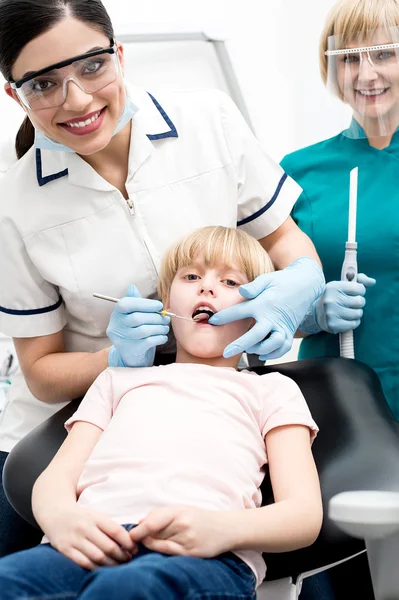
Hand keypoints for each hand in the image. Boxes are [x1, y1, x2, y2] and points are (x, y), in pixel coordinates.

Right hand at [42, 505, 136, 569]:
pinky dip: (96, 568)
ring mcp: (75, 539)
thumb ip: (109, 526)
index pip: (116, 531)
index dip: (128, 542)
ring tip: (119, 565)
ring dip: (112, 564)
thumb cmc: (81, 516)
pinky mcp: (65, 549)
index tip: (135, 548)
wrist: (55, 514)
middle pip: (108, 547)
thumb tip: (129, 539)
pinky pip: (84, 563)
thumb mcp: (95, 514)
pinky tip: (103, 568)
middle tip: (129, 559)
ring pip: (98, 557)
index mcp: (95, 517)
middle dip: (122, 556)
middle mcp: (85, 528)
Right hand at [106, 284, 169, 367]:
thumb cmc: (134, 329)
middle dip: (155, 317)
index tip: (159, 305)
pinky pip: (148, 342)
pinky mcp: (130, 349)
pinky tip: (163, 336)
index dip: (145, 303)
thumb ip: (135, 301)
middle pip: (137, 318)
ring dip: (159, 328)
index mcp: (117, 313)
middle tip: (166, 318)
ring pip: (144, 330)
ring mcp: (122, 339)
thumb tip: (132, 287)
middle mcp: (116, 325)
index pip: (126, 304)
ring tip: (165, 327)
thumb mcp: (133, 313)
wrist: (131, 353)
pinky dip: (159, 338)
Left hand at [130, 506, 231, 557]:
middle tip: (135, 540)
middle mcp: (182, 525)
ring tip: (147, 543)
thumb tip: (140, 523)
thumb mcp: (181, 509)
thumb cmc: (199, 517)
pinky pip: (170, 554)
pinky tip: (158, 548)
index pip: (152, 522)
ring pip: (160, 545)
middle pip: (154, 534)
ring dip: (151, 545)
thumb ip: (160, 514)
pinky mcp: (191, 553)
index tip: (131, 535)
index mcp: (178, 511)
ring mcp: (187, 540)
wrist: (224, 528)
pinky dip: (161, 552)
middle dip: (143, 537)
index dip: (138, 531)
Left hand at [208, 257, 324, 360]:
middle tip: (226, 352)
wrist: (306, 284)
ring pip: (271, 344)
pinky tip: (261, 353)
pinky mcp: (290, 331)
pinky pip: (283, 347)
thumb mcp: (267, 279)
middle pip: (255, 335)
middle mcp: (273, 317)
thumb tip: (241, 290)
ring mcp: (283, 326)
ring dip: (258, 349)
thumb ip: (254, 286)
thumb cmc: (282, 281)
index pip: (240, 312)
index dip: (224, 317)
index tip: (212, 321)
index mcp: (263, 303)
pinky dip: (273, 353)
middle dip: (239, 345)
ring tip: (248, 349)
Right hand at [312, 273, 375, 333]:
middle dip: (359, 302)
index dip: (360, 290)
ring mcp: (331, 313)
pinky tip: (347, 319)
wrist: (317, 312)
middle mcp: (330, 299)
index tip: (355, 292)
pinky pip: (354, 324)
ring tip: (349, 311)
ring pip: (358, 313)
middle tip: (352, 303)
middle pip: (360, 301)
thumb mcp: (344, 284)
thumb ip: (359, 279)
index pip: (358, 288)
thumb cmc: (336, 297)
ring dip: (357, 313)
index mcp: (333, 286)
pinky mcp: (333, 325)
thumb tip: (372, 282)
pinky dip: (354, 322)